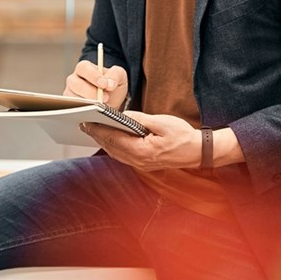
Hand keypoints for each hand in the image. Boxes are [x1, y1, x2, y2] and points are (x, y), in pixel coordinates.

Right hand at [65, 59, 128, 107]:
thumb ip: (116, 75)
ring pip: (73, 98)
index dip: (93, 76)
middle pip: (76, 84)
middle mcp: (73, 80)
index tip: (104, 84)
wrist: (111, 103)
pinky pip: (74, 110)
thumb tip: (110, 83)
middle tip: (105, 98)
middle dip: (91, 92)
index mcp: (84, 68)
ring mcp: (70, 94)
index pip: (84, 68)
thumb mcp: (119, 77)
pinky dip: (84, 112)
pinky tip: (95, 114)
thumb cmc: (112, 87)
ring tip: (102, 107)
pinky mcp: (71, 108)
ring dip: (88, 104)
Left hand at [80, 114, 244, 171]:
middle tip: (83, 124)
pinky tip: (108, 139)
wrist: (197, 152)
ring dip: (103, 142)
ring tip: (92, 130)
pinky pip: (122, 156)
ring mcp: (141, 164)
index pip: (114, 139)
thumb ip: (141, 119)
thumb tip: (123, 115)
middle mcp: (139, 161)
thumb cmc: (183, 136)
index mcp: (142, 151)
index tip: (87, 122)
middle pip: (112, 147)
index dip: (99, 130)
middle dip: (97, 135)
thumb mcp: (163, 122)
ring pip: (115, 153)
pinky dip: (112, 147)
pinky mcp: (143, 163)